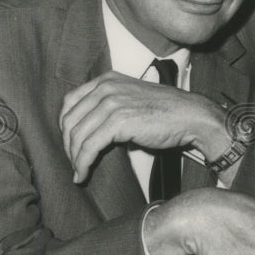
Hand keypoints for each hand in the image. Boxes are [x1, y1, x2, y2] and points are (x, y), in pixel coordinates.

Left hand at [60, 71, 226, 183]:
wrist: (190, 115)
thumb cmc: (165, 111)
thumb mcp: (132, 97)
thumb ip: (110, 104)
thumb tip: (88, 129)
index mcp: (107, 80)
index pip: (70, 102)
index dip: (65, 126)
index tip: (70, 143)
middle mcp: (106, 87)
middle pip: (70, 120)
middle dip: (68, 145)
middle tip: (74, 162)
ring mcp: (112, 103)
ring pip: (78, 136)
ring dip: (74, 158)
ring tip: (79, 171)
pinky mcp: (119, 122)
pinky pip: (90, 147)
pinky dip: (83, 163)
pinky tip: (83, 174)